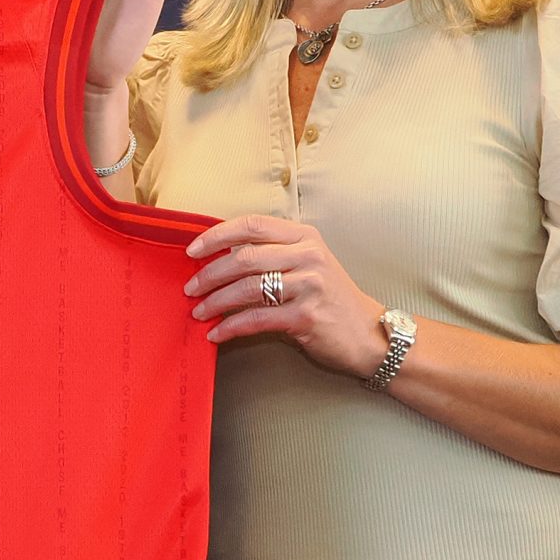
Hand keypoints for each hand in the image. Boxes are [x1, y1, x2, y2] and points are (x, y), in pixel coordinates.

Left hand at [183, 214, 386, 374]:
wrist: (368, 334)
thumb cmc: (329, 299)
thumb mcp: (308, 264)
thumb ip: (272, 254)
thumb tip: (219, 258)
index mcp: (305, 236)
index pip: (252, 225)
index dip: (217, 235)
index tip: (192, 251)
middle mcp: (308, 255)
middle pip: (244, 258)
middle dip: (210, 274)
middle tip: (190, 287)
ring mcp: (309, 285)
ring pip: (247, 289)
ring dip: (215, 302)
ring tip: (199, 312)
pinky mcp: (306, 316)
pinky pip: (256, 319)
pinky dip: (231, 327)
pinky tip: (217, 334)